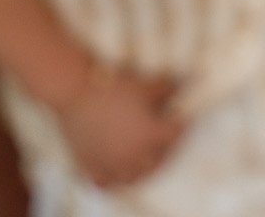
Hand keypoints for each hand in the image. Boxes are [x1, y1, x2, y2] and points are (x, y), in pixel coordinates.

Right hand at [56, 65, 182, 188]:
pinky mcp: (91, 167)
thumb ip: (170, 88)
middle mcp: (133, 155)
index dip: (182, 127)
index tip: (183, 119)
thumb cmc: (115, 85)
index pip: (175, 136)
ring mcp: (111, 164)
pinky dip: (114, 179)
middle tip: (168, 139)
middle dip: (167, 150)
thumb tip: (189, 82)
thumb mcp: (147, 85)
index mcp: (150, 135)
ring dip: (144, 169)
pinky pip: (106, 182)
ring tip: (147, 158)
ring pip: (134, 177)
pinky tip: (117, 171)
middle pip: (158, 161)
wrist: (76, 91)